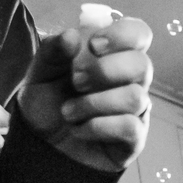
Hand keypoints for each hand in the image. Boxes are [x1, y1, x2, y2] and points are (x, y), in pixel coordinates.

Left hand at [19, 14, 153, 171]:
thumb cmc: (47, 106)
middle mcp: (130, 81)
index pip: (139, 34)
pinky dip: (98, 126)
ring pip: (135, 97)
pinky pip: (129, 126)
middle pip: (142, 65)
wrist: (40, 148)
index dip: (122, 35)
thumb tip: (72, 35)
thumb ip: (52, 51)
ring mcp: (135, 111)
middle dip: (105, 72)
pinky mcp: (134, 139)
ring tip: (69, 112)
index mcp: (113, 57)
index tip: (94, 45)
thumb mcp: (40, 74)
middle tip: (76, 82)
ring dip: (94, 103)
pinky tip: (79, 129)